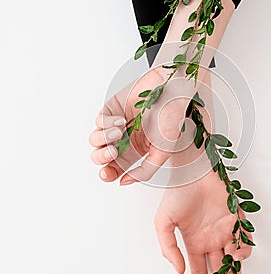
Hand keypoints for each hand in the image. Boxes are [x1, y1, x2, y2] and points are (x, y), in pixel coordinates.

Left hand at [88, 67, 189, 183]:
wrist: (172, 91)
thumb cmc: (172, 118)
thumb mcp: (162, 152)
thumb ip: (145, 171)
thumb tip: (124, 182)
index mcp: (134, 152)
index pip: (114, 168)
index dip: (107, 174)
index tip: (108, 174)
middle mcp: (123, 139)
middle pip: (100, 156)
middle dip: (102, 157)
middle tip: (113, 152)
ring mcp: (116, 124)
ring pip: (96, 140)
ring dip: (104, 139)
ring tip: (120, 131)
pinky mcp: (111, 109)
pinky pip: (99, 121)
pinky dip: (107, 122)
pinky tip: (122, 119)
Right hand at [154, 142, 252, 273]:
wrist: (192, 171)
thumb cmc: (177, 193)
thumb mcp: (163, 223)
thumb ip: (169, 248)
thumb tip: (180, 271)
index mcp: (193, 240)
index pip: (199, 270)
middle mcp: (210, 238)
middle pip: (218, 268)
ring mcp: (224, 229)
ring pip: (233, 257)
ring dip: (232, 270)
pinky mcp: (236, 218)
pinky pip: (244, 239)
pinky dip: (243, 249)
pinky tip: (237, 254)